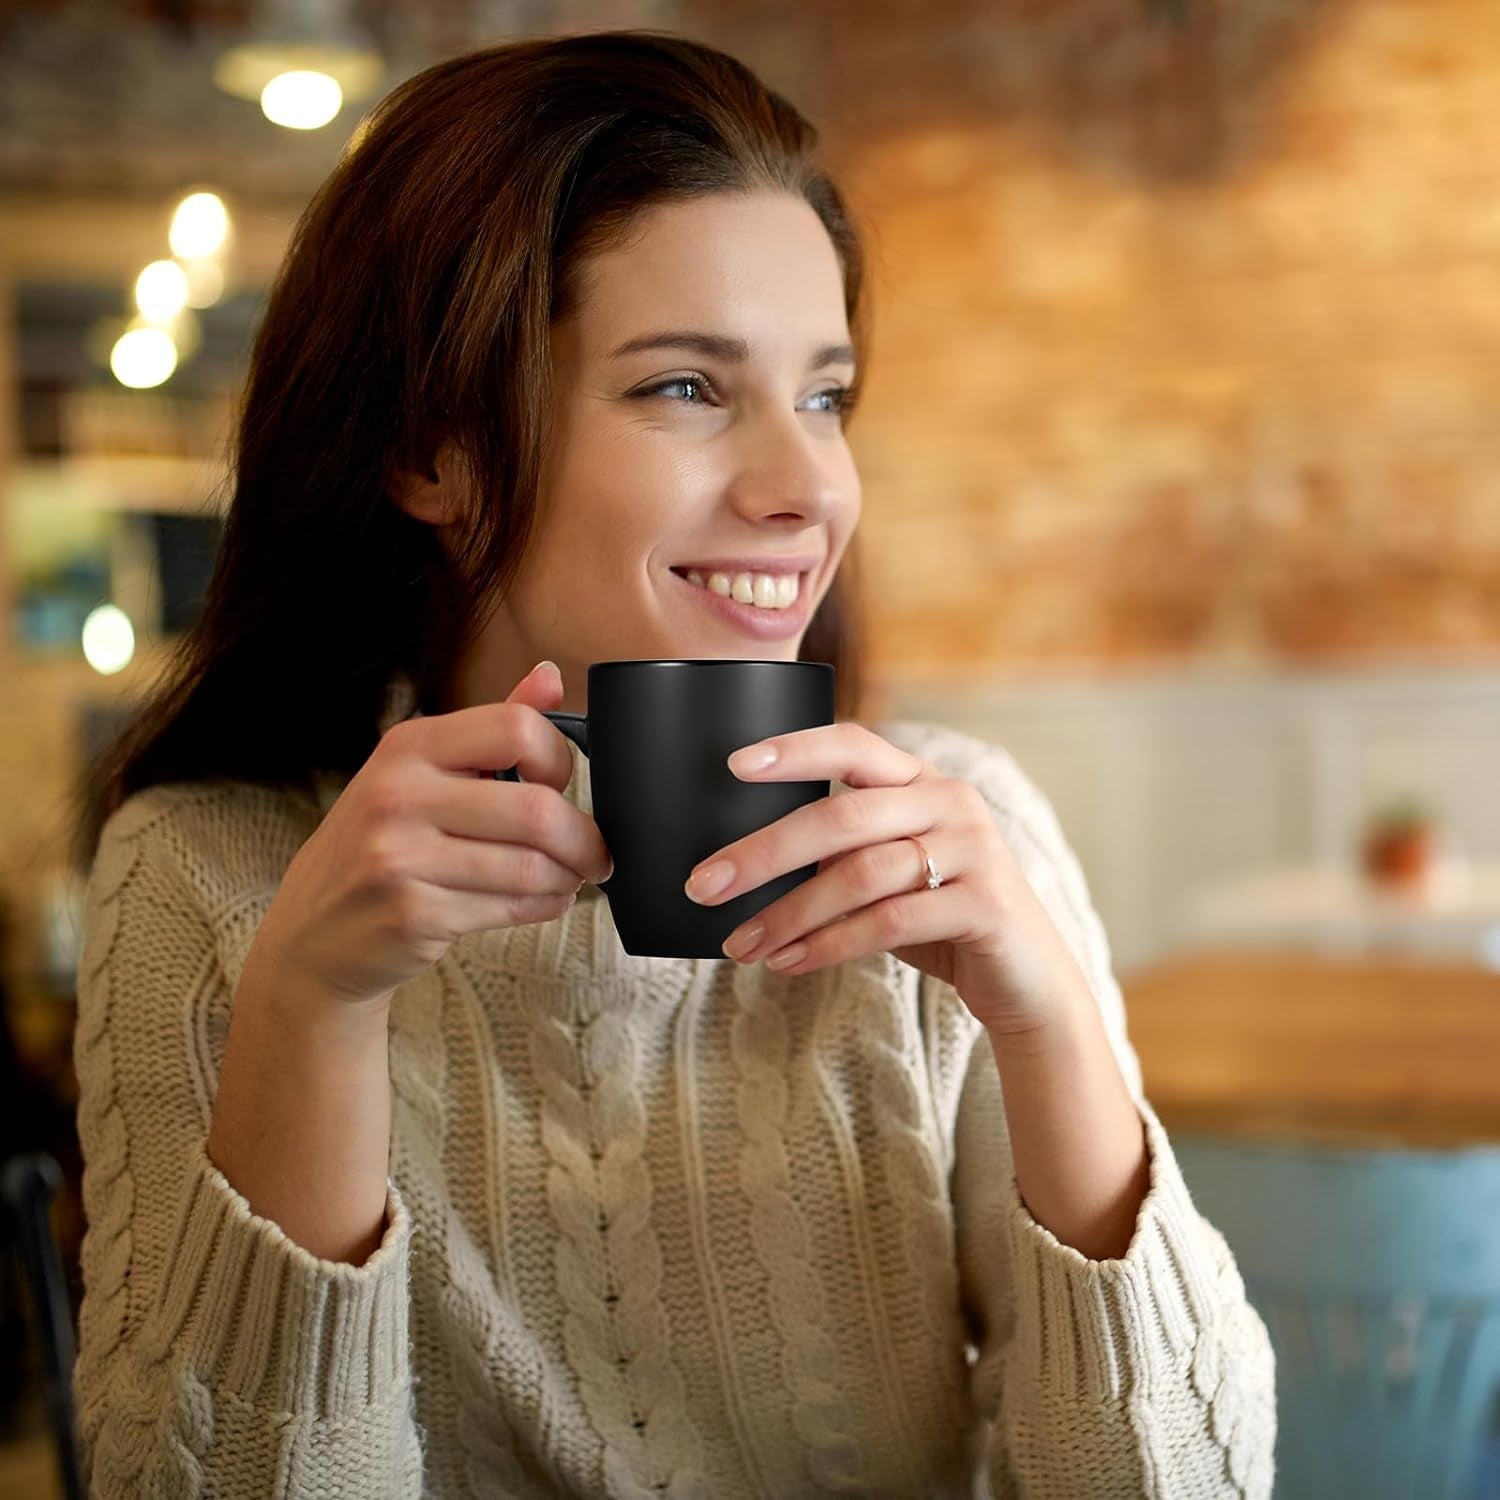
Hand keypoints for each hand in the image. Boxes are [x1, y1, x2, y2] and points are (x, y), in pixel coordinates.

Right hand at [252, 661, 613, 1010]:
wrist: (313, 933)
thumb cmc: (382, 844)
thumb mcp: (422, 773)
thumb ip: (491, 728)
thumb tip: (550, 677)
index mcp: (408, 746)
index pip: (516, 729)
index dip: (560, 758)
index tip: (563, 783)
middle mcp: (399, 796)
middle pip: (536, 810)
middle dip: (584, 838)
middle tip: (597, 852)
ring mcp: (400, 858)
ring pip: (531, 867)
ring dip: (569, 877)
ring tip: (570, 878)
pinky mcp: (412, 914)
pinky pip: (511, 908)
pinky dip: (545, 906)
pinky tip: (543, 900)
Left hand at [684, 723, 1093, 1037]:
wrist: (1028, 983)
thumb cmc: (939, 921)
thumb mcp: (889, 875)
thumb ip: (839, 854)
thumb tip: (742, 864)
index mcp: (923, 780)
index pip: (853, 744)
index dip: (793, 750)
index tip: (733, 765)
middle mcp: (952, 801)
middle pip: (842, 814)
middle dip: (763, 851)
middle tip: (704, 884)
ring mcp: (975, 850)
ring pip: (860, 874)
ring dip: (789, 913)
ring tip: (740, 944)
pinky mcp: (985, 904)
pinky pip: (889, 922)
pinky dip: (828, 945)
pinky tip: (788, 962)